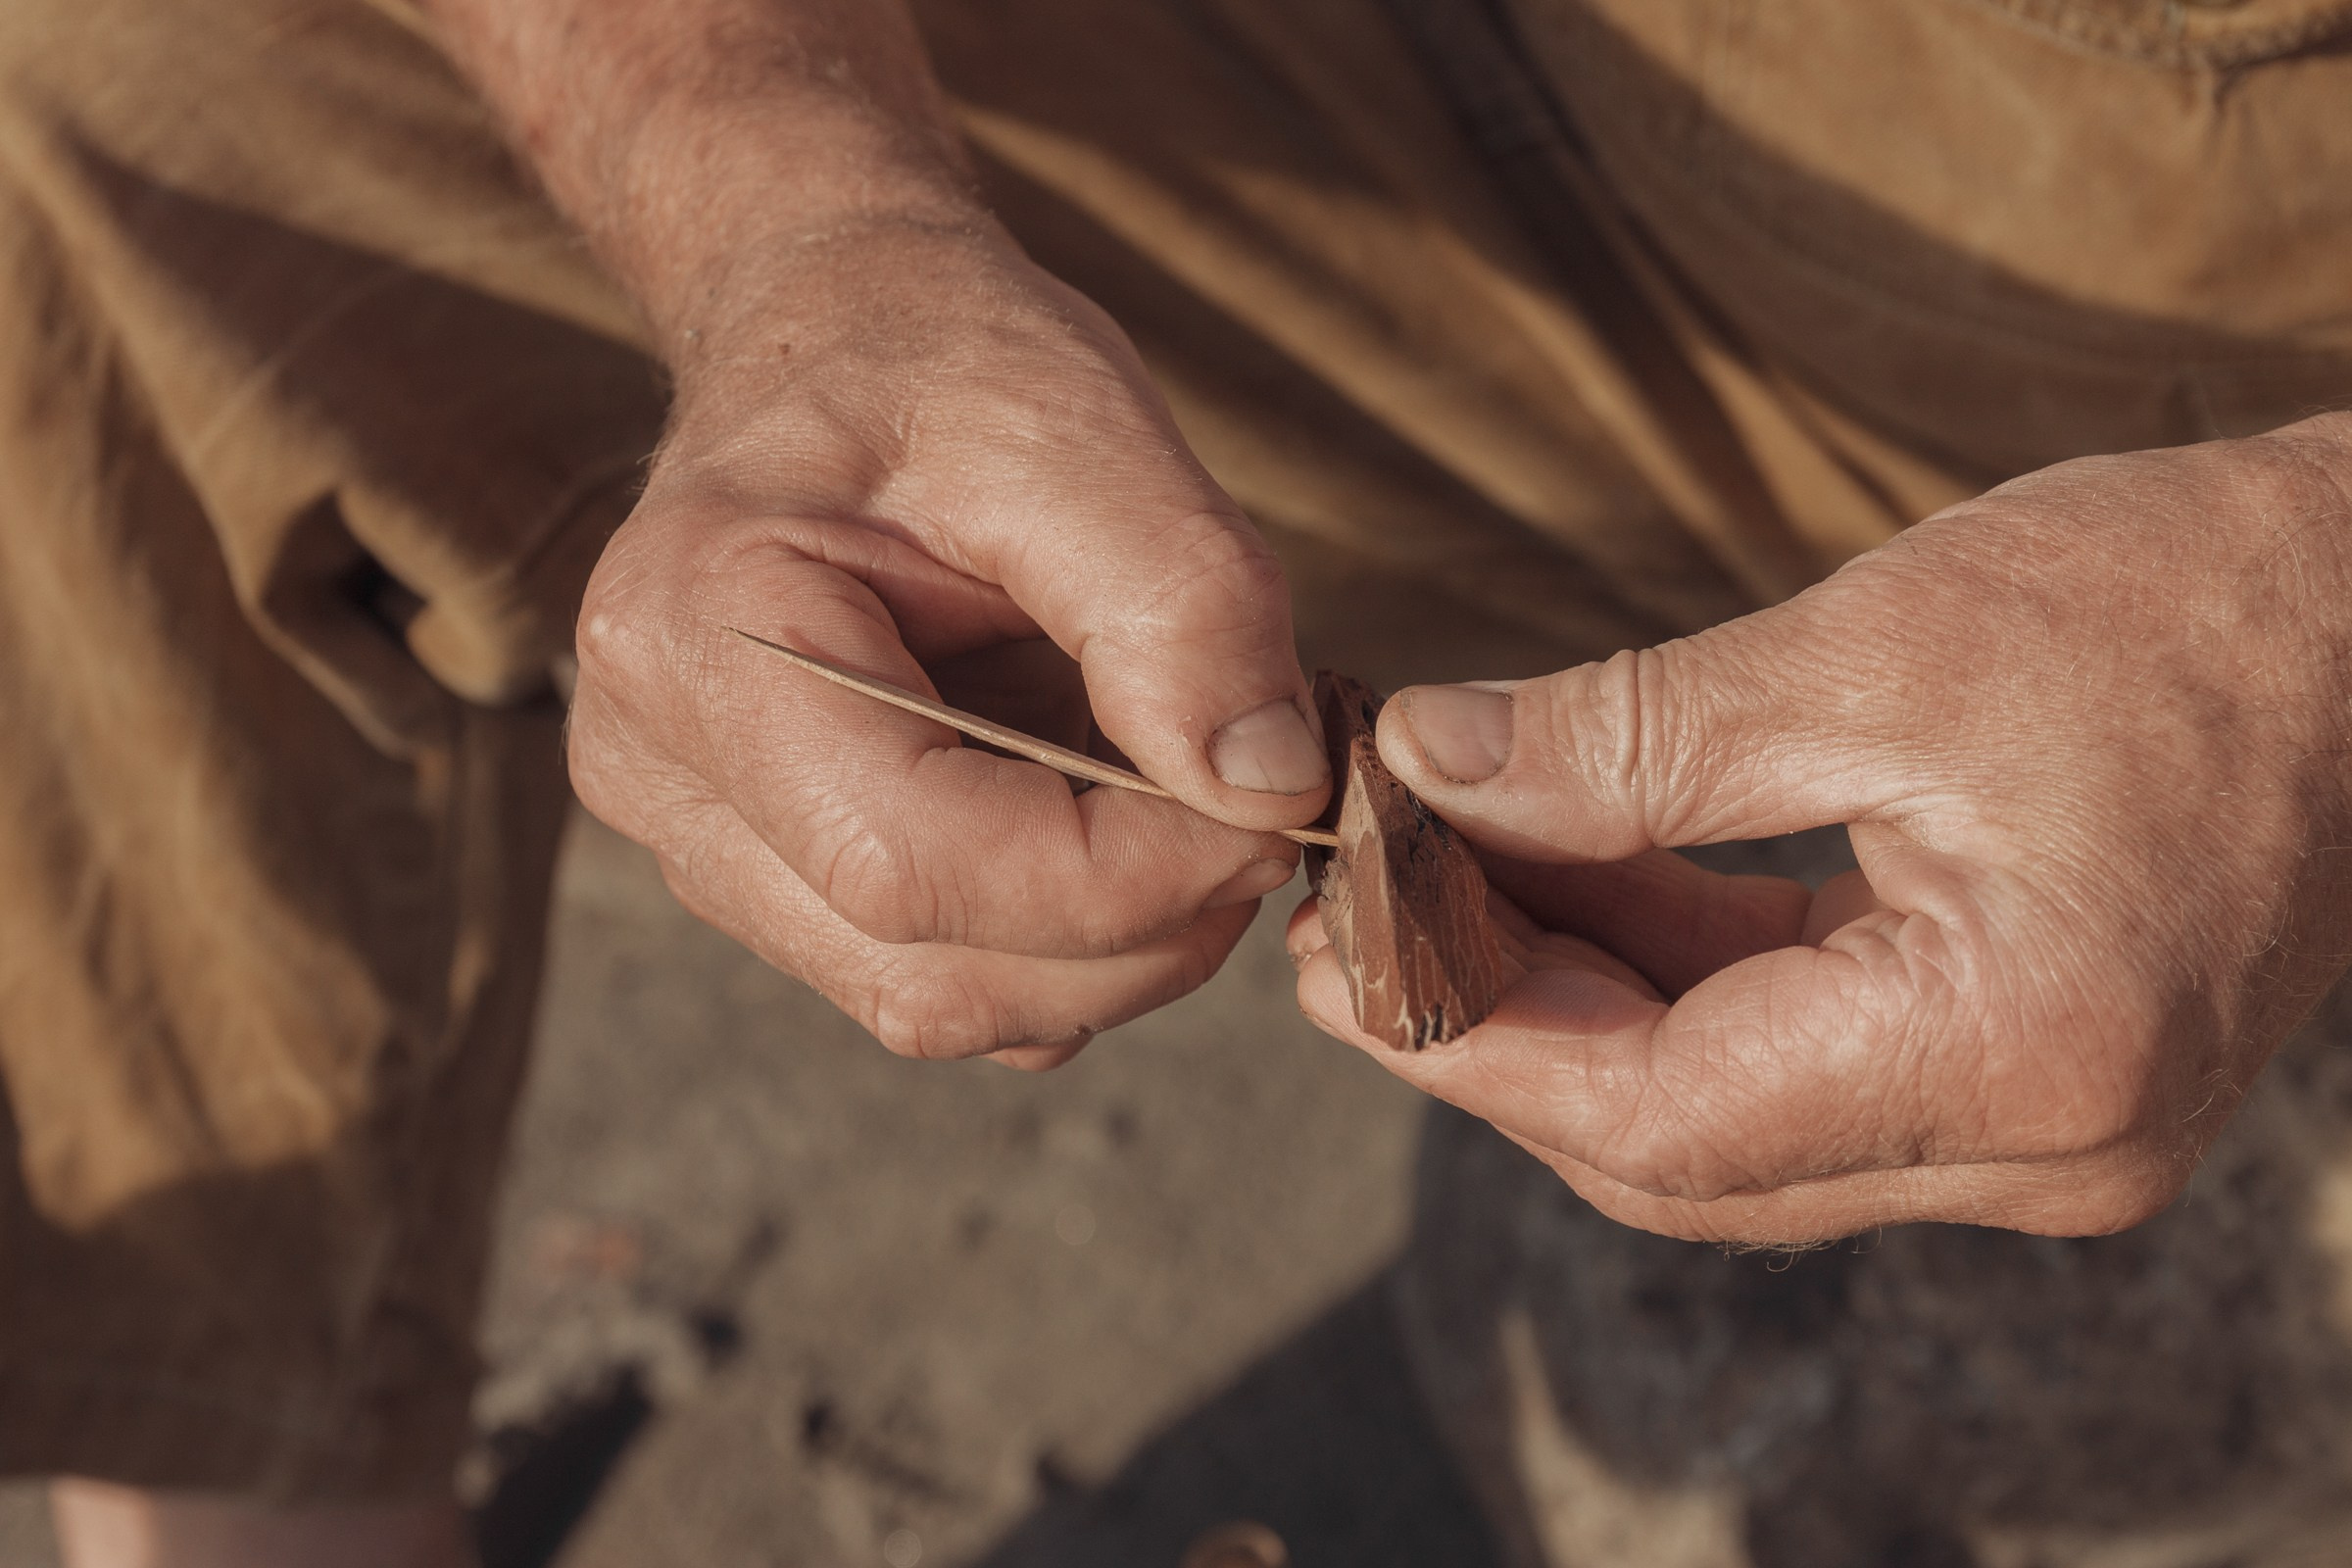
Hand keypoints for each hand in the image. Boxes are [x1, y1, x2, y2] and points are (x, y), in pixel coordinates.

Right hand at [571, 220, 1326, 1067]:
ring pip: (941, 999)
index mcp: (697, 636)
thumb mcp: (1076, 427)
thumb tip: (1268, 790)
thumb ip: (1184, 607)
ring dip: (1110, 936)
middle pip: (928, 972)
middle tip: (1259, 805)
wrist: (831, 323)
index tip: (1273, 806)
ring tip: (1178, 784)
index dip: (1127, 879)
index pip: (914, 867)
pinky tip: (1104, 812)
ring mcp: (701, 839)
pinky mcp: (767, 874)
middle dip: (1139, 926)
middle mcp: (661, 771)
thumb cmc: (935, 350)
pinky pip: (941, 974)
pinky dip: (1063, 934)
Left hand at [1293, 415, 2351, 1241]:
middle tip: (1360, 933)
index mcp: (2021, 1052)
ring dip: (1577, 1011)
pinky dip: (1675, 986)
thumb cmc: (2172, 602)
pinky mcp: (2022, 1072)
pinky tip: (1570, 886)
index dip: (1478, 1044)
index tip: (1343, 961)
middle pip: (1684, 1146)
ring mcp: (2041, 1131)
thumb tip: (1424, 768)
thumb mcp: (1871, 650)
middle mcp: (2043, 1146)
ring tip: (1439, 897)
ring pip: (1730, 1119)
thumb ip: (1626, 738)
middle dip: (1504, 1039)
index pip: (1667, 1116)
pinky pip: (1799, 1064)